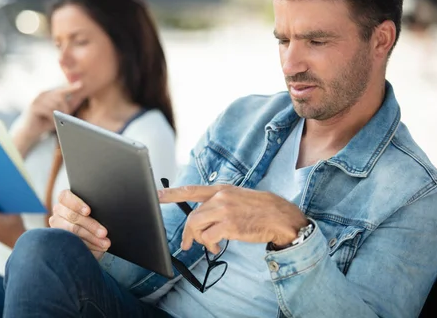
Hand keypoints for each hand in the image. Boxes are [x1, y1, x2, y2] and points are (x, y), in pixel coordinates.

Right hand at [14, 82, 85, 151]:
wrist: (29, 131)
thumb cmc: (45, 122)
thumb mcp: (58, 114)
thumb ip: (67, 107)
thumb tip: (79, 99)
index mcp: (48, 94)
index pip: (61, 90)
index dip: (71, 88)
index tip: (81, 85)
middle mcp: (42, 94)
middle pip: (60, 97)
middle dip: (65, 108)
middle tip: (65, 118)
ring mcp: (37, 100)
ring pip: (55, 104)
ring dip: (59, 115)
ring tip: (57, 122)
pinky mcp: (34, 107)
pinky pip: (49, 111)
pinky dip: (53, 118)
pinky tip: (52, 123)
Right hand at [48, 189, 109, 259]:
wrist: (89, 232)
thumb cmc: (94, 215)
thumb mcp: (94, 209)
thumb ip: (95, 206)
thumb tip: (106, 212)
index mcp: (65, 198)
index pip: (66, 197)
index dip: (77, 204)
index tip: (88, 211)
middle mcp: (58, 210)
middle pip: (72, 216)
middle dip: (90, 225)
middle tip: (104, 233)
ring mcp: (57, 225)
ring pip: (73, 231)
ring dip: (91, 238)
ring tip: (105, 243)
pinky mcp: (59, 239)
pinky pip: (73, 243)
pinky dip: (88, 246)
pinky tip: (99, 249)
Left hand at [158, 184, 308, 253]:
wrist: (279, 216)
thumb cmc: (259, 208)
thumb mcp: (237, 196)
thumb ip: (218, 202)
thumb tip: (202, 218)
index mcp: (220, 190)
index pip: (190, 190)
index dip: (171, 193)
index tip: (157, 195)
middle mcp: (220, 198)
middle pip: (192, 216)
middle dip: (188, 233)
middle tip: (188, 244)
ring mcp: (224, 211)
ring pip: (197, 226)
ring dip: (200, 240)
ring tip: (211, 244)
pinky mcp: (229, 226)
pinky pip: (208, 237)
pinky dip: (210, 245)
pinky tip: (217, 246)